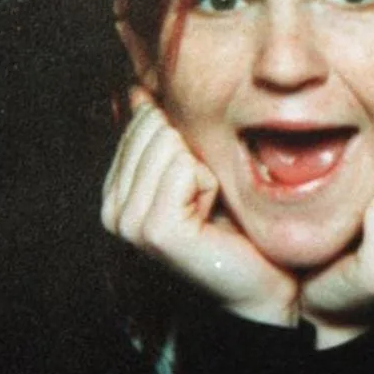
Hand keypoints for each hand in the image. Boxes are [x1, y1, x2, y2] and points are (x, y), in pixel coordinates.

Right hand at [102, 88, 299, 325]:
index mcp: (115, 193)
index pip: (141, 123)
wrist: (260, 283)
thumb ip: (162, 135)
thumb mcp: (191, 171)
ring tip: (209, 207)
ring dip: (203, 171)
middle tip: (205, 198)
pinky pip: (184, 169)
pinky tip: (211, 214)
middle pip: (154, 129)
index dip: (181, 142)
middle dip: (192, 153)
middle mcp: (114, 209)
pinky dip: (210, 185)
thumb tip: (138, 91)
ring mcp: (130, 222)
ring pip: (169, 146)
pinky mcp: (156, 231)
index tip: (194, 185)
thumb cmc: (233, 226)